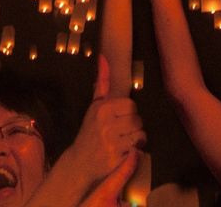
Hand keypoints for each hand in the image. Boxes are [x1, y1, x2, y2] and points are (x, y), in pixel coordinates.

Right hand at [55, 58, 146, 201]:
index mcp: (102, 108)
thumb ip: (102, 82)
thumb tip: (103, 58)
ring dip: (136, 139)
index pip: (131, 105)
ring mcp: (111, 141)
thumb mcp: (94, 106)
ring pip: (141, 134)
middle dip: (133, 127)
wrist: (79, 161)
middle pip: (138, 120)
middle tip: (121, 133)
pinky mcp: (116, 157)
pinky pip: (138, 149)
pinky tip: (123, 151)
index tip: (119, 119)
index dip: (128, 113)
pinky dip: (134, 151)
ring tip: (123, 142)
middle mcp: (106, 124)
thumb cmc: (90, 131)